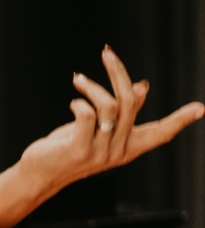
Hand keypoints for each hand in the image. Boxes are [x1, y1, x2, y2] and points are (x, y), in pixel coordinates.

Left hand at [0, 45, 203, 227]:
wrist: (40, 174)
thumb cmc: (70, 148)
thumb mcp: (100, 130)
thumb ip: (123, 112)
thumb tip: (143, 87)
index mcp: (128, 147)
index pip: (160, 133)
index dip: (180, 120)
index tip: (201, 108)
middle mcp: (119, 152)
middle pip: (130, 103)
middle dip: (118, 72)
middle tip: (107, 53)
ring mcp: (100, 153)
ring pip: (109, 105)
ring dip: (92, 86)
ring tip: (78, 80)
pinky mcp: (79, 151)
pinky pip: (87, 115)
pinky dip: (80, 102)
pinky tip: (73, 102)